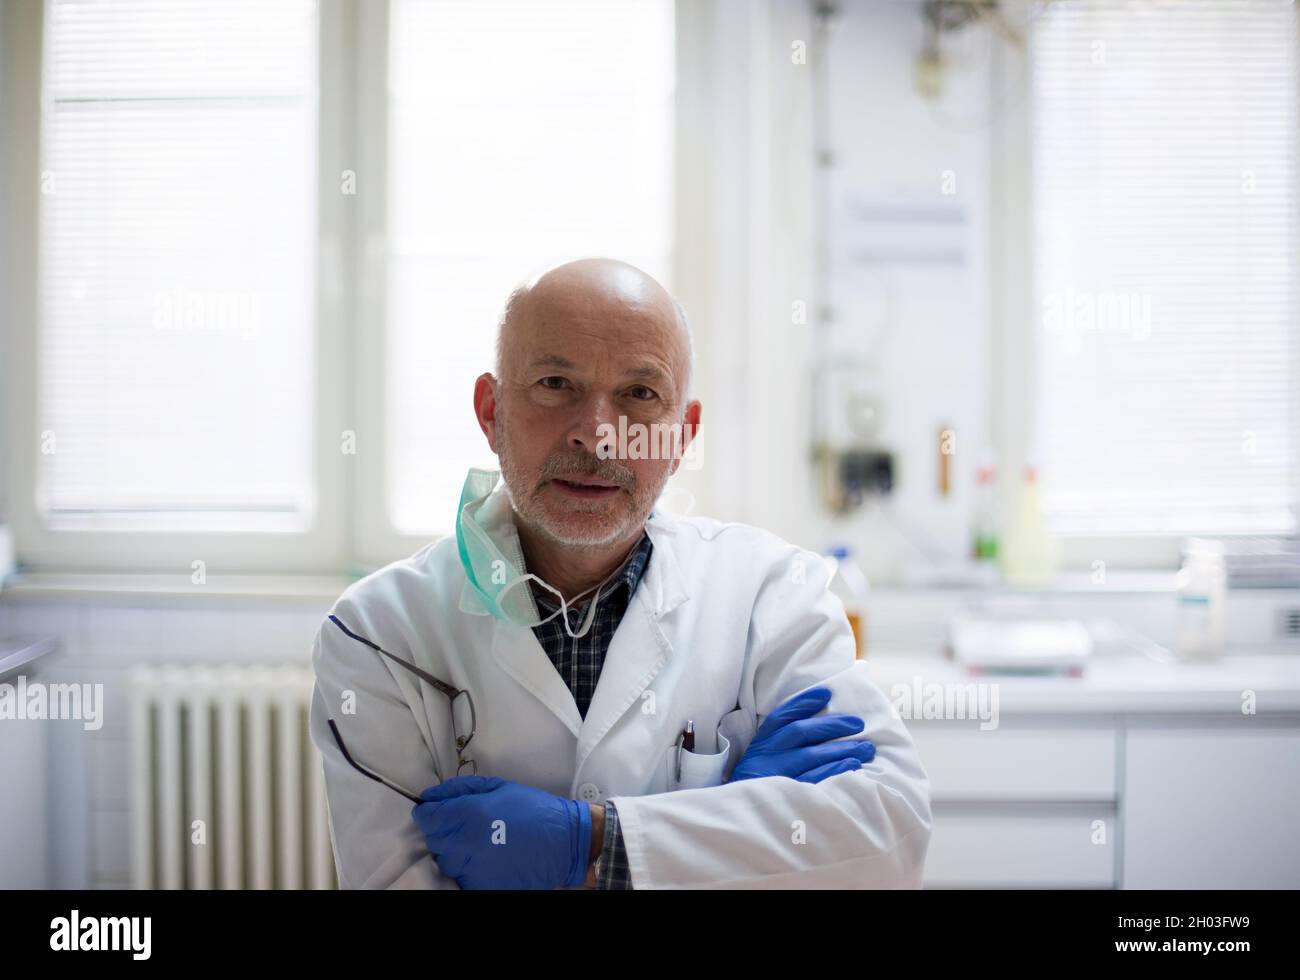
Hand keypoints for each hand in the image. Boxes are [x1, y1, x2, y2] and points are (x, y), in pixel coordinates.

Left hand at [411, 775, 591, 889]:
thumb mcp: (498, 787)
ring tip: (477, 843)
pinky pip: (460, 877)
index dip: (429, 812)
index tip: (438, 811)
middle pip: (433, 839)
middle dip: (443, 830)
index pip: (427, 817)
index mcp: (468, 814)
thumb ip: (459, 789)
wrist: (563, 843)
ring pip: (444, 860)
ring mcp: (471, 869)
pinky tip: (485, 859)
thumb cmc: (532, 809)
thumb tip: (430, 796)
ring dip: (454, 851)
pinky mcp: (480, 887)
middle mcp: (464, 843)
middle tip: (465, 825)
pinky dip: (467, 869)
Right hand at [728, 687, 874, 783]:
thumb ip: (779, 745)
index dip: (803, 703)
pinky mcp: (787, 796)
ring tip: (866, 747)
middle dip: (832, 725)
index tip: (826, 694)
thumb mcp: (760, 761)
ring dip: (841, 749)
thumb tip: (817, 726)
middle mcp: (766, 757)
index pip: (781, 718)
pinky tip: (853, 766)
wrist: (739, 819)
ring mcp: (775, 776)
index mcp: (760, 745)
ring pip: (811, 756)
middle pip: (800, 733)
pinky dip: (835, 771)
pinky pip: (814, 780)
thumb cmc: (757, 786)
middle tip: (858, 723)